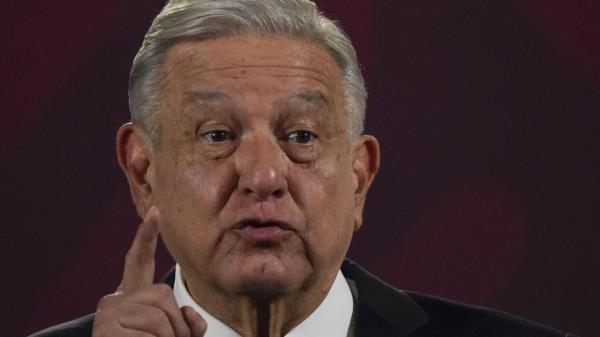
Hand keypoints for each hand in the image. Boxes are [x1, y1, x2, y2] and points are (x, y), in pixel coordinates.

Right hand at [92, 207, 206, 336]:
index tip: (156, 211)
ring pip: (159, 317)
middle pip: (162, 295)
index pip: (138, 262)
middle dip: (176, 325)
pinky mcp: (106, 327)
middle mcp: (115, 300)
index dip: (146, 236)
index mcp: (132, 298)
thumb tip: (189, 318)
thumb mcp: (173, 335)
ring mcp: (108, 313)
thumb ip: (185, 323)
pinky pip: (148, 334)